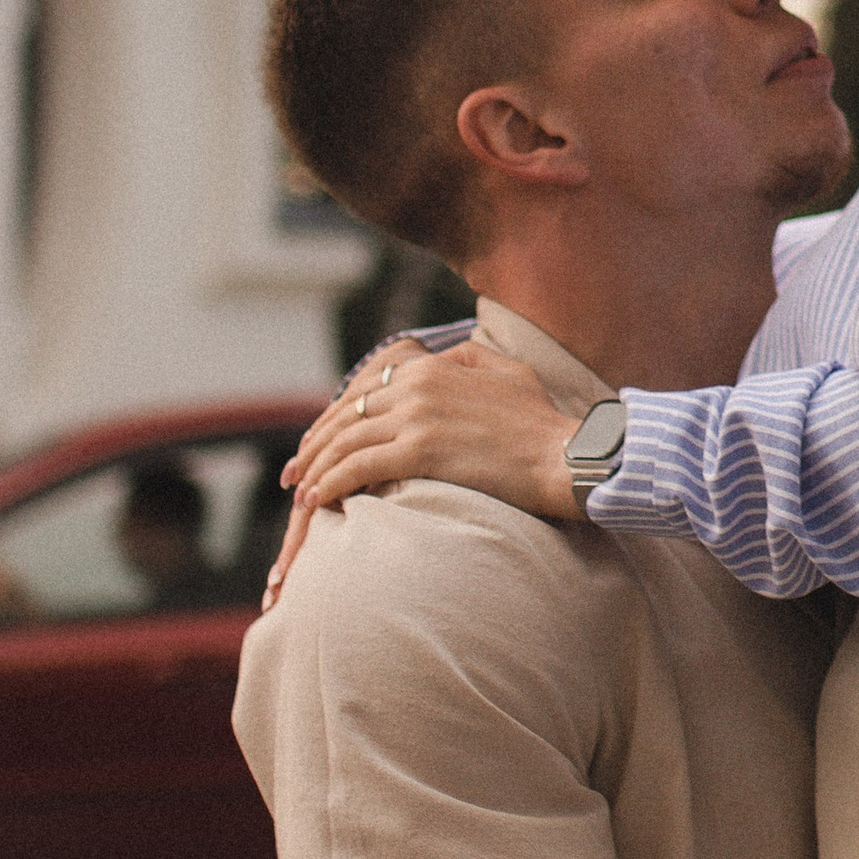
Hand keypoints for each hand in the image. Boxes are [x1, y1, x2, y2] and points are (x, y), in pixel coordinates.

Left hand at [270, 340, 580, 593]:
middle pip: (345, 416)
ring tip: (300, 493)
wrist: (565, 455)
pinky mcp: (420, 451)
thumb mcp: (507, 371)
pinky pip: (358, 468)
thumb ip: (467, 360)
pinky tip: (319, 501)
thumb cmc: (543, 422)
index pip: (364, 390)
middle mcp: (417, 385)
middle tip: (293, 473)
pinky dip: (331, 483)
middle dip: (313, 446)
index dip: (334, 419)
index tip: (317, 444)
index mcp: (433, 367)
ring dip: (315, 469)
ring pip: (345, 442)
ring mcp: (417, 417)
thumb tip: (441, 357)